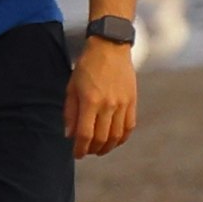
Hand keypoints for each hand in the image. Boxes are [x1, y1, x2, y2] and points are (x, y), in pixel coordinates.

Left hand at [64, 36, 138, 158]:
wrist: (110, 47)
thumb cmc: (87, 66)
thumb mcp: (72, 87)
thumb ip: (70, 112)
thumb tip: (69, 135)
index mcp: (90, 101)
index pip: (85, 134)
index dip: (80, 148)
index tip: (77, 154)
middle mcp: (108, 105)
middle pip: (102, 138)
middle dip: (92, 150)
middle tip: (87, 151)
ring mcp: (122, 104)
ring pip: (117, 136)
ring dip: (107, 147)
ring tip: (99, 149)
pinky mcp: (132, 101)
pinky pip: (129, 126)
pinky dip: (122, 138)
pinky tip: (115, 141)